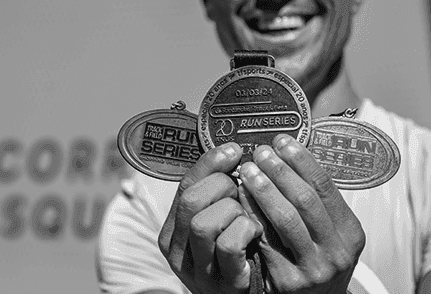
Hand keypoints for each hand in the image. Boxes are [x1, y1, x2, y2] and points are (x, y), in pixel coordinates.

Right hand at [158, 143, 263, 293]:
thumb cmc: (238, 254)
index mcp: (174, 230)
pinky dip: (245, 231)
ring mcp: (198, 270)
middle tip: (242, 192)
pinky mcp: (222, 283)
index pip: (185, 185)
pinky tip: (256, 234)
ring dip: (233, 212)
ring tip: (249, 218)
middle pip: (191, 200)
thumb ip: (219, 194)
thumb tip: (232, 152)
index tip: (234, 150)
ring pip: (204, 223)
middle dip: (223, 187)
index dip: (210, 163)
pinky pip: (228, 246)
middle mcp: (179, 250)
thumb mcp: (220, 221)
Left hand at [238, 134, 365, 293]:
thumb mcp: (332, 234)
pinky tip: (241, 200)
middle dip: (280, 171)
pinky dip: (252, 217)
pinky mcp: (288, 282)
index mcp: (351, 232)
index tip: (284, 142)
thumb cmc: (319, 262)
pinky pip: (266, 241)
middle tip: (261, 152)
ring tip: (249, 170)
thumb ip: (318, 203)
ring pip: (286, 219)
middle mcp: (337, 251)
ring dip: (264, 190)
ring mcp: (313, 268)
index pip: (326, 187)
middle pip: (306, 200)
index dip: (303, 161)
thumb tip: (291, 158)